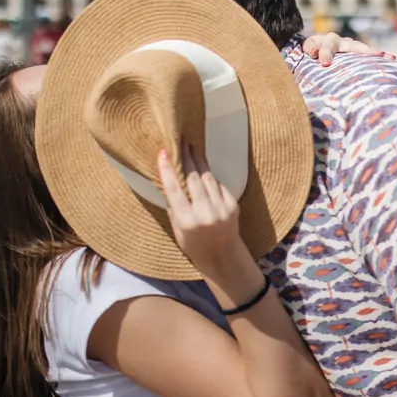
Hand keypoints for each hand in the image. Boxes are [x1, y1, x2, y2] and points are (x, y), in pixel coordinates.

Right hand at [158, 142, 243, 277]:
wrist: (222, 256)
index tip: (163, 152)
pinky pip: (218, 185)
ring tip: (192, 148)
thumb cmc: (193, 245)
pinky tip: (204, 168)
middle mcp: (204, 213)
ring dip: (199, 161)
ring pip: (207, 178)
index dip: (168, 169)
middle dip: (186, 158)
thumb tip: (168, 180)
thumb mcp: (177, 230)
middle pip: (193, 179)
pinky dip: (210, 177)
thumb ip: (174, 207)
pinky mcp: (232, 205)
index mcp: (186, 221)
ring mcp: (220, 208)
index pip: (174, 190)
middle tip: (181, 141)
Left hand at [302, 32, 395, 65]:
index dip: (326, 53)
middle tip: (380, 54)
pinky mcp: (359, 57)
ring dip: (379, 56)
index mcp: (330, 40)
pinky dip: (379, 62)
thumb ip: (310, 48)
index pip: (329, 45)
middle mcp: (346, 43)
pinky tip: (392, 65)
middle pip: (357, 47)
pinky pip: (369, 60)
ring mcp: (355, 50)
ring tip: (391, 58)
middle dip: (369, 51)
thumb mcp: (308, 47)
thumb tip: (316, 53)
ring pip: (367, 53)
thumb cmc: (314, 49)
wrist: (319, 48)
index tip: (324, 63)